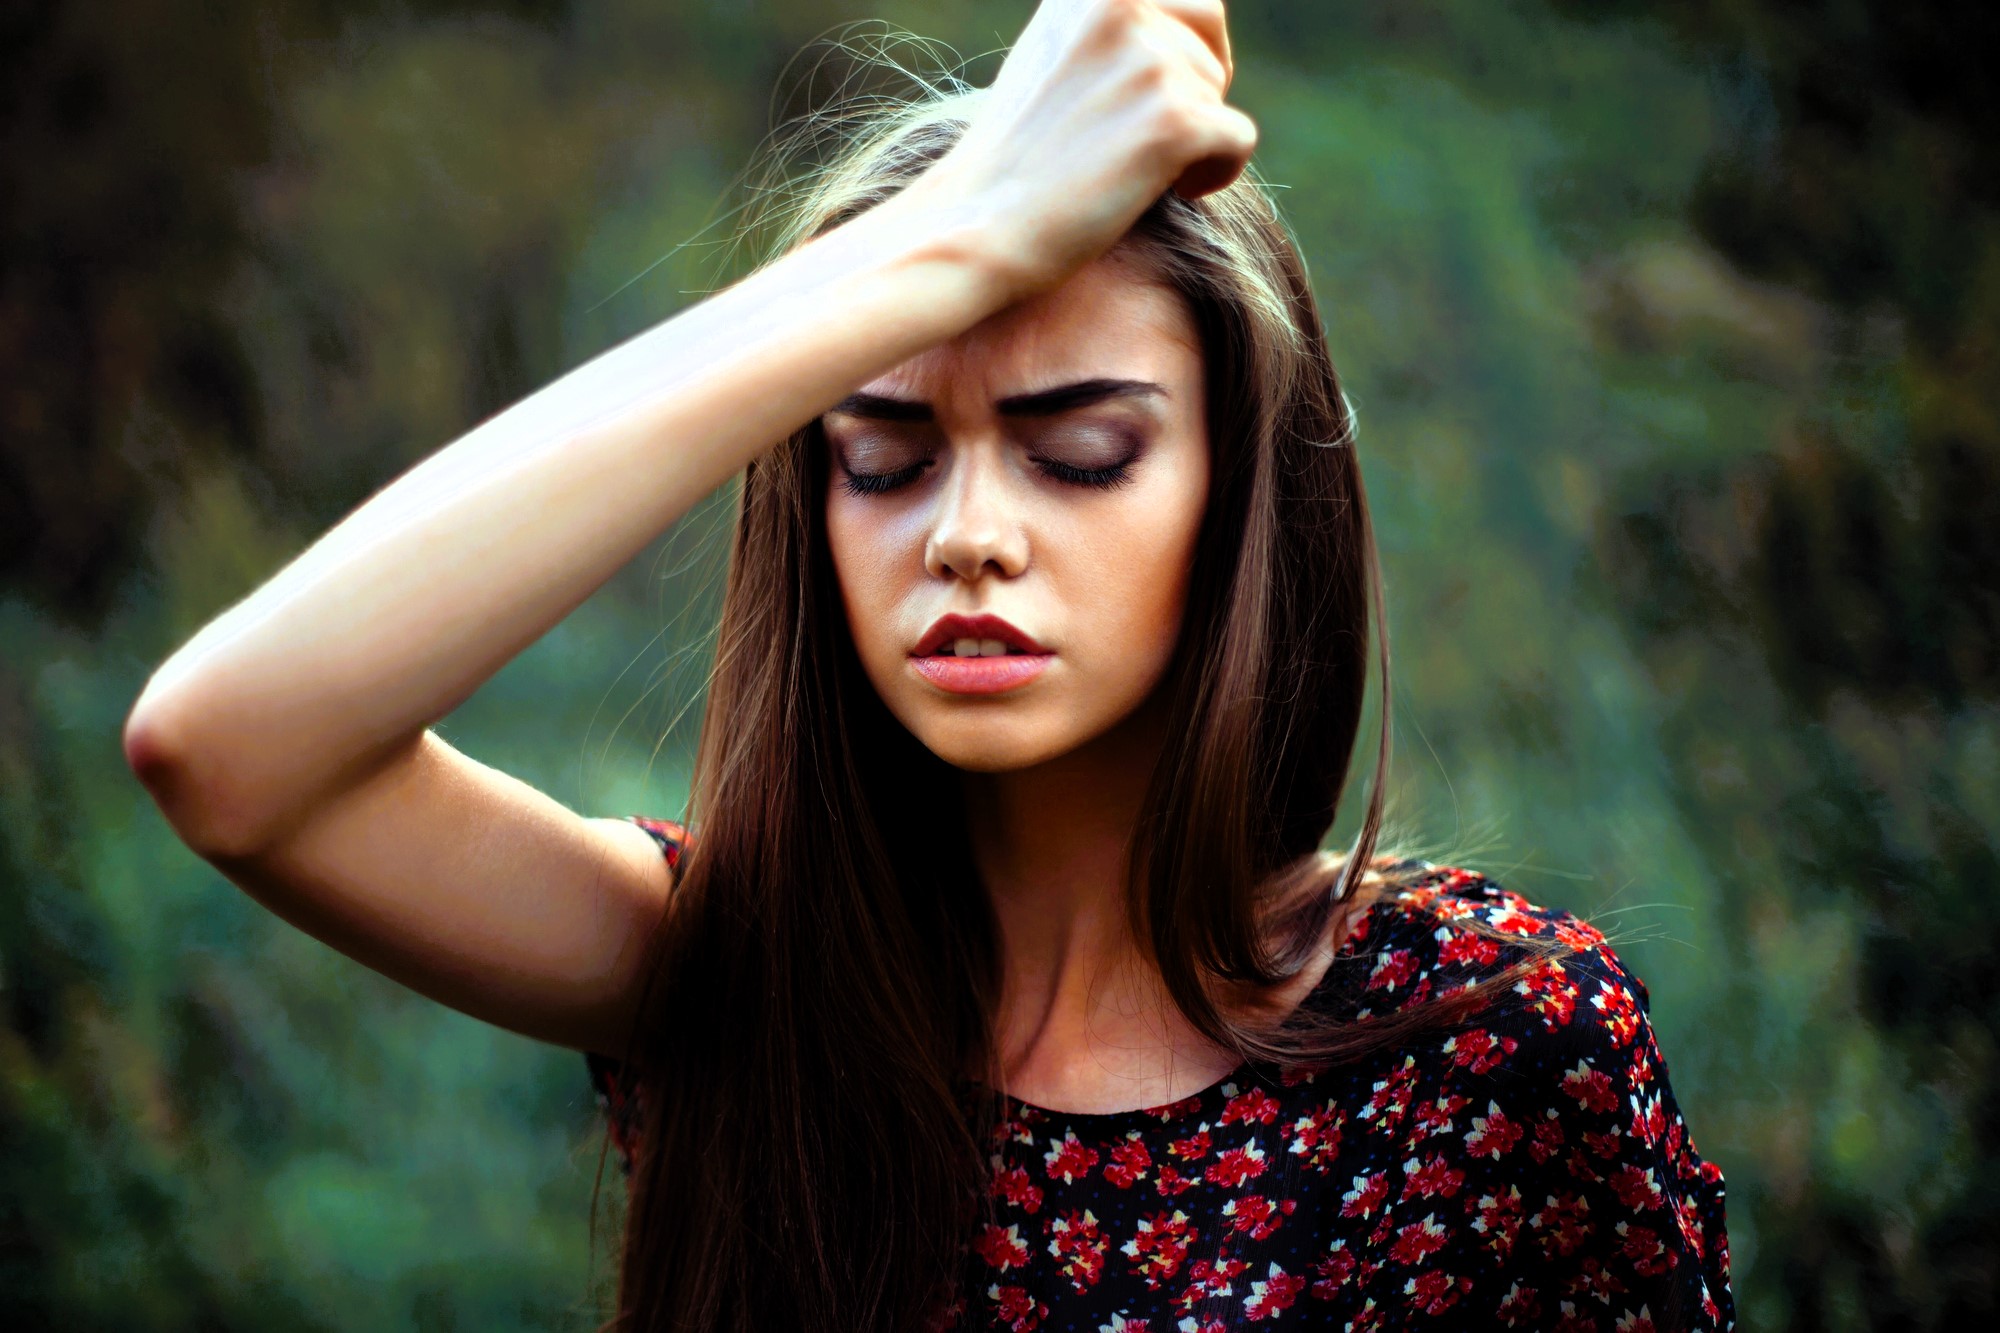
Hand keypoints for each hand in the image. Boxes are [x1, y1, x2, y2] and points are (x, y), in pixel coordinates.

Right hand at [907, 0, 1256, 300]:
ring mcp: (1150, 62)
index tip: (1156, 97)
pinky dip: (1216, 172)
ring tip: (1134, 170)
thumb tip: (1191, 18)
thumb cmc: (1016, 153)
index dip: (1187, 50)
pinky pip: (1238, 140)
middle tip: (1152, 136)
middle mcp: (1121, 4)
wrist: (980, 224)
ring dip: (1193, 138)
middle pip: (1211, 41)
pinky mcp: (1174, 122)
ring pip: (1219, 96)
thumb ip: (1112, 25)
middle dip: (1197, 88)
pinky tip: (1172, 191)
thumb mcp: (1056, 52)